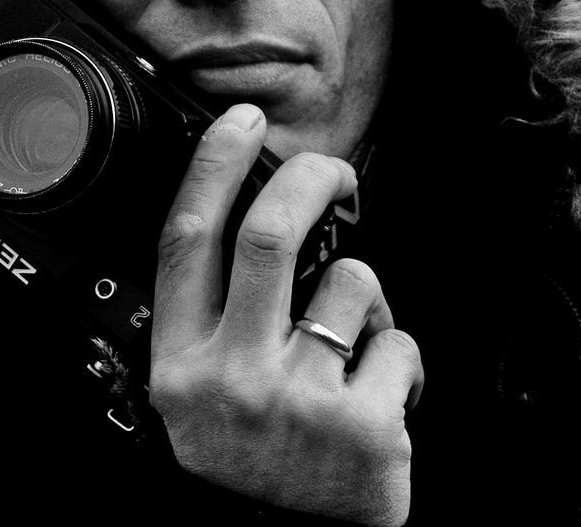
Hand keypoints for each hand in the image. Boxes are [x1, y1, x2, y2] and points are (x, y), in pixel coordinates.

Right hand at [149, 103, 422, 525]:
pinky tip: (380, 397)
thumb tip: (258, 208)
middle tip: (334, 171)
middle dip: (310, 177)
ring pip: (351, 279)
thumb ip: (217, 314)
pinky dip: (398, 358)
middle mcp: (230, 379)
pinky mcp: (361, 428)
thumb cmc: (253, 460)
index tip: (243, 120)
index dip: (215, 165)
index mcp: (182, 364)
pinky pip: (399, 340)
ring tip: (354, 341)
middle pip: (270, 233)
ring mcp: (295, 403)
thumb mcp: (202, 393)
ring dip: (366, 295)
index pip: (189, 238)